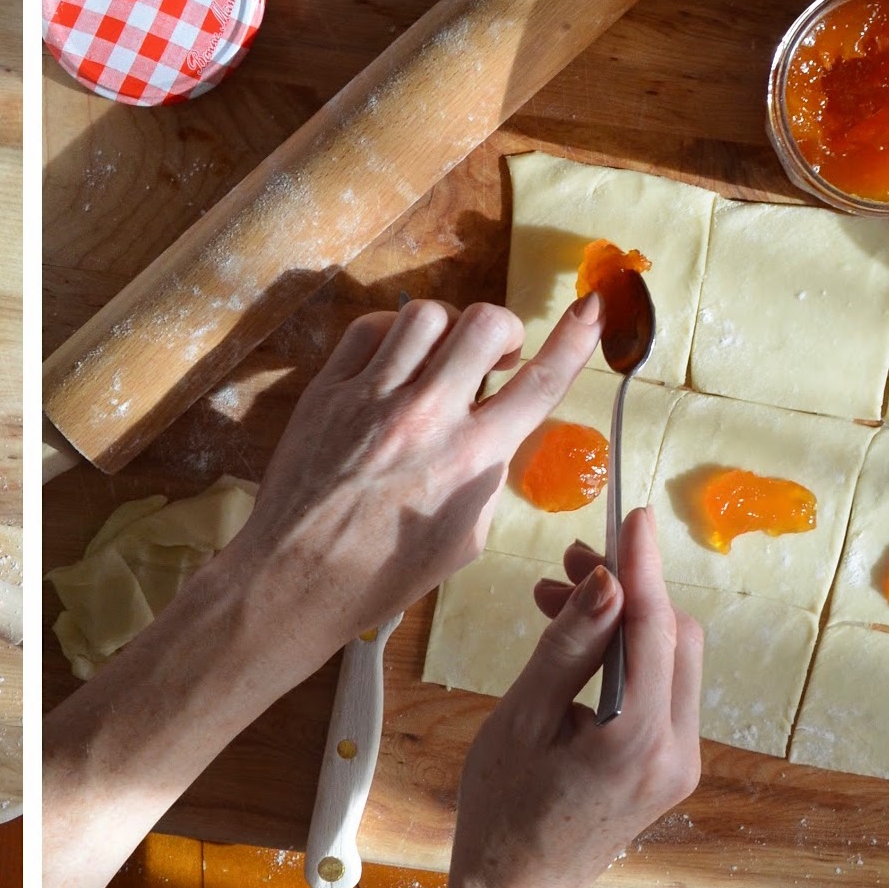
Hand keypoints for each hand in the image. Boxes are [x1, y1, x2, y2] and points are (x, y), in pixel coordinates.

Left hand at [219, 294, 601, 661]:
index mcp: (472, 459)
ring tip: (440, 358)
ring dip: (446, 329)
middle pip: (483, 324)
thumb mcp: (467, 537)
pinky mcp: (327, 390)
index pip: (540, 383)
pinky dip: (391, 332)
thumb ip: (487, 472)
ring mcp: (372, 397)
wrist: (298, 577)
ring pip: (425, 315)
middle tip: (495, 353)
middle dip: (502, 329)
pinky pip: (367, 329)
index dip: (575, 340)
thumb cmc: (385, 572)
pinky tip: (394, 358)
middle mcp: (426, 417)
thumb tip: (492, 431)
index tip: (591, 310)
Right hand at [406, 507, 702, 887]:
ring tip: (552, 595)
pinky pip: (659, 689)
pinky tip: (573, 642)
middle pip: (674, 639)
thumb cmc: (504, 810)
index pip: (655, 629)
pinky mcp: (668, 766)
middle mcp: (677, 753)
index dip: (643, 566)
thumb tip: (606, 583)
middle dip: (627, 589)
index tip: (633, 515)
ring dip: (622, 619)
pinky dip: (624, 654)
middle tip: (567, 558)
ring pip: (669, 660)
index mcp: (639, 743)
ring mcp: (680, 763)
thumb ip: (568, 648)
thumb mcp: (522, 721)